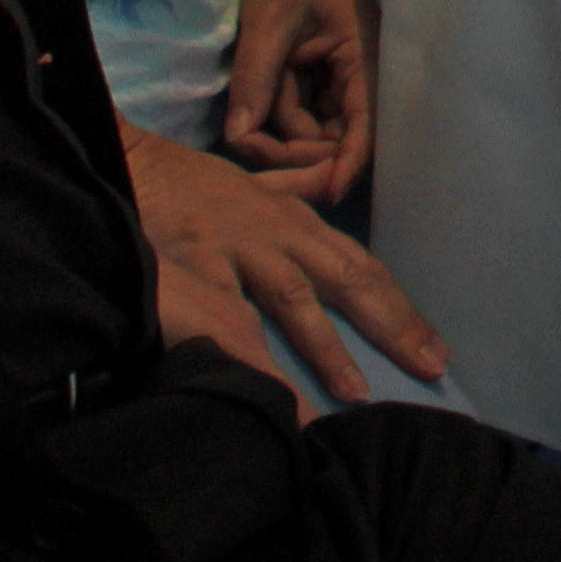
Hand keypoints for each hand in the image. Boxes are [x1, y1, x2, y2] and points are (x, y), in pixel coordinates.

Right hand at [124, 123, 448, 405]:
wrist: (125, 164)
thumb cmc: (186, 183)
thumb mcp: (252, 184)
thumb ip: (296, 190)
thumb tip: (331, 186)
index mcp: (294, 219)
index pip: (360, 264)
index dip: (399, 307)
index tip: (435, 348)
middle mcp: (277, 232)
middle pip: (348, 278)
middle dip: (393, 324)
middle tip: (433, 368)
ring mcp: (236, 248)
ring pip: (294, 299)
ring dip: (328, 348)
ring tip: (357, 395)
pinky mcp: (193, 266)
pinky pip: (227, 321)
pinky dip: (253, 362)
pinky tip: (271, 397)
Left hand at [218, 0, 375, 199]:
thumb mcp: (270, 21)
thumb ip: (255, 79)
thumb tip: (237, 137)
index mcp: (363, 64)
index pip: (362, 131)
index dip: (345, 168)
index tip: (325, 199)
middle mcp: (357, 80)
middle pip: (332, 143)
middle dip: (294, 160)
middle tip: (249, 174)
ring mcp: (337, 82)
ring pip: (308, 133)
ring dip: (277, 137)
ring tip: (242, 125)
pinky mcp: (317, 80)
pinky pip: (297, 115)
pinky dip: (274, 119)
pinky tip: (251, 116)